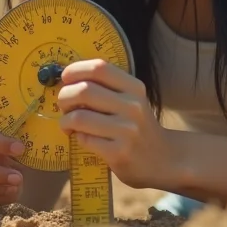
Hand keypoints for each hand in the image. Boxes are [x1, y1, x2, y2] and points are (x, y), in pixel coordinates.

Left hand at [57, 59, 178, 189]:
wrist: (163, 159)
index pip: (99, 67)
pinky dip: (77, 137)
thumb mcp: (131, 100)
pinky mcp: (118, 152)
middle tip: (64, 104)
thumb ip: (107, 88)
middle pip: (84, 90)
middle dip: (64, 96)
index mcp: (134, 87)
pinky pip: (84, 139)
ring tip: (69, 124)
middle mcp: (132, 105)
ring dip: (66, 120)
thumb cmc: (138, 126)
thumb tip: (68, 79)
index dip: (76, 69)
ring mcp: (126, 130)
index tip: (66, 77)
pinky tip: (82, 138)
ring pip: (79, 117)